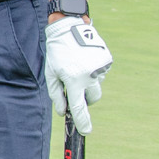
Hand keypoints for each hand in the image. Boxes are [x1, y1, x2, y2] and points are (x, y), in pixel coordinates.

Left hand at [44, 16, 112, 132]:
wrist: (70, 27)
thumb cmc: (57, 52)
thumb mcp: (52, 73)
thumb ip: (57, 95)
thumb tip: (63, 112)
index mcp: (74, 79)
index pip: (78, 107)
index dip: (82, 121)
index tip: (86, 131)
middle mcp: (89, 75)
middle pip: (93, 98)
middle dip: (86, 97)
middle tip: (76, 85)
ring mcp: (100, 68)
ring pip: (97, 84)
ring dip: (89, 81)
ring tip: (79, 65)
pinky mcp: (107, 60)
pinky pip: (101, 73)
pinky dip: (94, 70)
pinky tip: (86, 59)